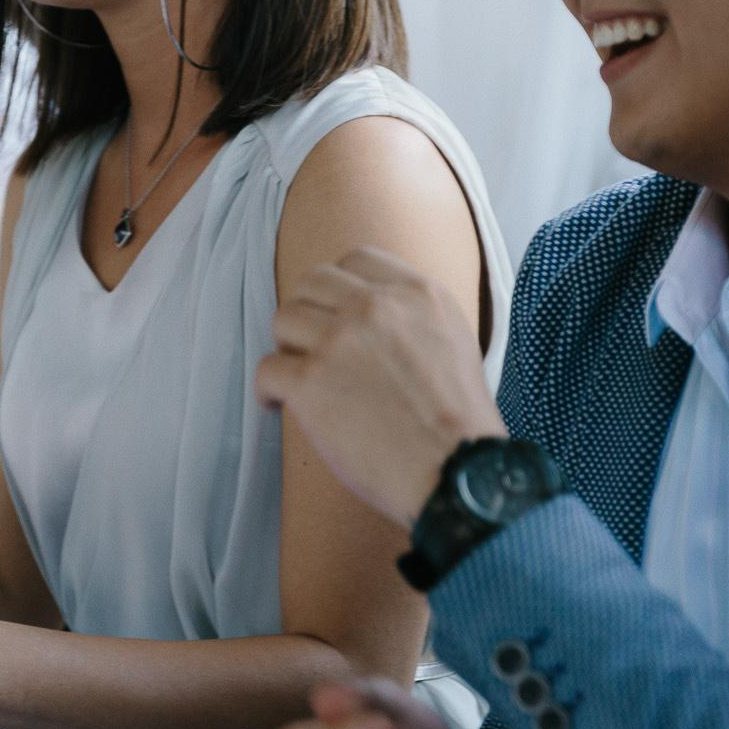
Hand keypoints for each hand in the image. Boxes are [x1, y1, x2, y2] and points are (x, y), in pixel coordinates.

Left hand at [255, 246, 503, 526]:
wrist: (457, 469)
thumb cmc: (461, 421)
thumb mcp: (455, 340)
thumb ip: (413, 314)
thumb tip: (376, 312)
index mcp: (415, 292)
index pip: (356, 259)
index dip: (339, 287)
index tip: (336, 312)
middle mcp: (374, 307)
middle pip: (312, 282)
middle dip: (308, 312)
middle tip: (311, 345)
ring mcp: (338, 342)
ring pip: (283, 319)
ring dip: (287, 347)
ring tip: (297, 376)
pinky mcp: (310, 383)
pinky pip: (267, 369)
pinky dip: (269, 389)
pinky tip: (280, 404)